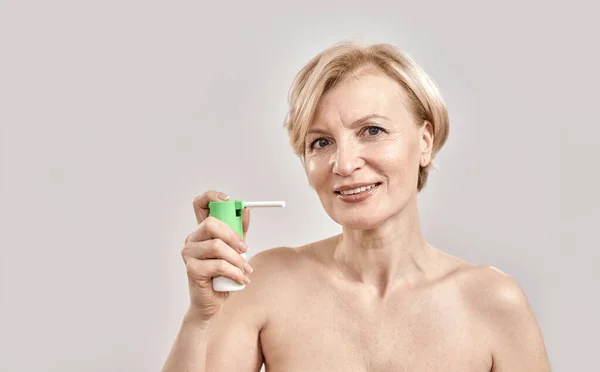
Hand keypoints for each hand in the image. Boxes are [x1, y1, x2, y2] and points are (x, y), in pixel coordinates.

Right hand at [181, 190, 251, 322]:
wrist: (214, 303)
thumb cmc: (223, 276)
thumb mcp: (235, 251)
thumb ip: (239, 232)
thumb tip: (245, 210)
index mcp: (202, 231)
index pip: (200, 204)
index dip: (213, 197)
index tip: (231, 201)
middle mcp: (192, 239)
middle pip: (211, 224)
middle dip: (233, 235)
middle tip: (245, 248)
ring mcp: (189, 254)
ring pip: (217, 246)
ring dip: (237, 259)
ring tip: (246, 270)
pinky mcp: (191, 269)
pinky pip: (218, 265)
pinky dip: (234, 272)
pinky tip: (240, 280)